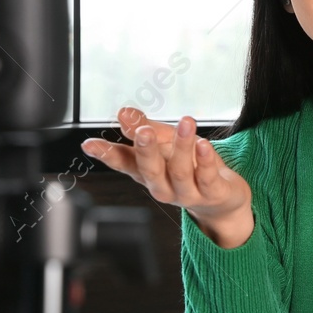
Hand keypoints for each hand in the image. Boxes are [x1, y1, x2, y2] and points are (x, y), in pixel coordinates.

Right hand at [80, 108, 253, 248]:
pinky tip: (204, 145)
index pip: (124, 162)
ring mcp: (186, 193)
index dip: (107, 154)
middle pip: (150, 170)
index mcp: (147, 172)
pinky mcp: (211, 194)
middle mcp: (162, 186)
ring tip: (185, 123)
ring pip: (180, 171)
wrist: (222, 200)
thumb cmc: (190, 167)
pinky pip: (207, 178)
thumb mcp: (165, 143)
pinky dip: (205, 161)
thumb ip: (144, 127)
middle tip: (143, 131)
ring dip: (181, 147)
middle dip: (146, 151)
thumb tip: (123, 112)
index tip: (90, 144)